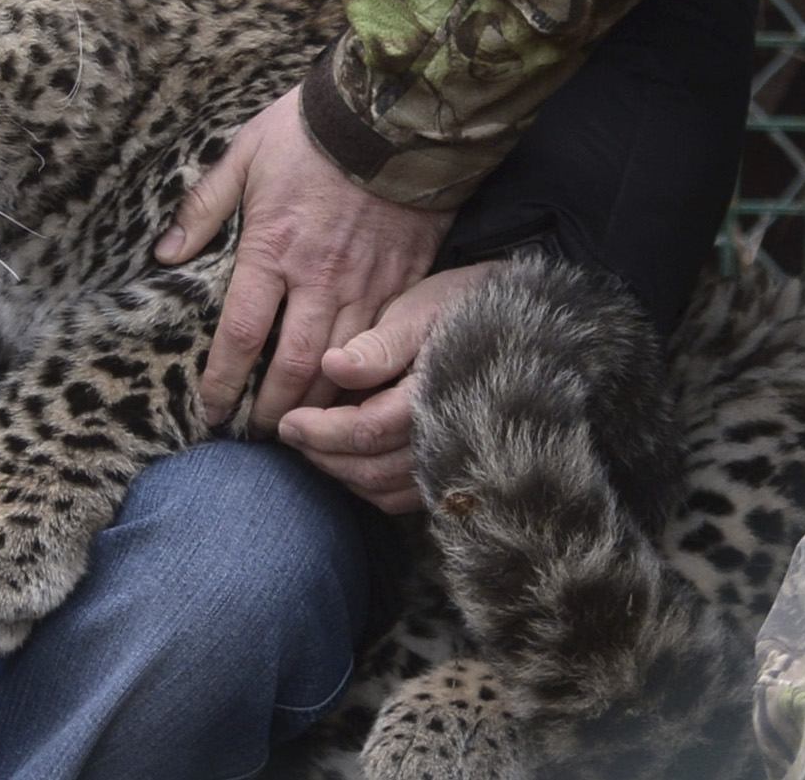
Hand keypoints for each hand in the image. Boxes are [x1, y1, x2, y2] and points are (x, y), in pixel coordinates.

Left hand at [156, 85, 453, 432]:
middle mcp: (319, 276)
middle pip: (292, 365)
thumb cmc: (310, 130)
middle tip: (255, 435)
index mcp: (272, 248)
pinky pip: (384, 344)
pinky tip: (354, 396)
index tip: (209, 409)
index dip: (223, 381)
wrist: (393, 110)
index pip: (241, 334)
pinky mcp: (405, 281)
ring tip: (300, 430)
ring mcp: (367, 283)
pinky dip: (367, 378)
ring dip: (318, 405)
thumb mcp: (243, 155)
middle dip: (272, 410)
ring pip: (341, 365)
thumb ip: (203, 207)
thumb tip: (165, 254)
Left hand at [275, 262, 504, 512]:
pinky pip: (406, 495)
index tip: (288, 421)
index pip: (369, 431)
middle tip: (289, 433)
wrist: (516, 324)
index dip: (321, 430)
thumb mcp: (418, 311)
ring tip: (313, 445)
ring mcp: (457, 460)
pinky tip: (348, 457)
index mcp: (437, 396)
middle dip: (324, 455)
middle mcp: (451, 438)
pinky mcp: (455, 469)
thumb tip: (332, 364)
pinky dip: (371, 484)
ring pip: (387, 490)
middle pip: (375, 469)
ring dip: (344, 473)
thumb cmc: (459, 308)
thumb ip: (379, 345)